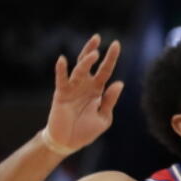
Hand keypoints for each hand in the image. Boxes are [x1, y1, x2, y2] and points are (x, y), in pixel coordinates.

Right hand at [45, 35, 123, 152]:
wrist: (69, 143)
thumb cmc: (86, 130)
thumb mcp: (104, 117)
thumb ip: (110, 100)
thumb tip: (119, 82)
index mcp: (97, 90)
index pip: (105, 71)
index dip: (111, 58)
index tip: (116, 44)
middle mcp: (85, 86)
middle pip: (89, 64)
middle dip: (93, 51)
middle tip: (99, 37)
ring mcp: (72, 89)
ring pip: (78, 70)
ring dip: (86, 62)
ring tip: (94, 53)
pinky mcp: (61, 95)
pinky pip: (61, 80)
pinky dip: (61, 70)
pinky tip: (63, 60)